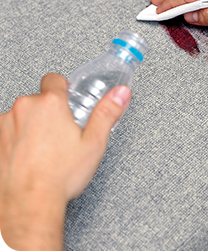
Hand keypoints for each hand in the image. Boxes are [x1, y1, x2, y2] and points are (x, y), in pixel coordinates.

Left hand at [0, 74, 130, 250]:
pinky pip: (6, 133)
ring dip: (30, 127)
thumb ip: (107, 112)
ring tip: (43, 151)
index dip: (63, 89)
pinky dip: (14, 142)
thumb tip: (121, 93)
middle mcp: (23, 108)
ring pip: (21, 117)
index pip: (54, 79)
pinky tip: (27, 158)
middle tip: (61, 135)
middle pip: (37, 100)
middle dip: (48, 114)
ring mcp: (4, 124)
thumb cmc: (59, 176)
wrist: (29, 203)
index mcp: (50, 104)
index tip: (67, 103)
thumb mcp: (94, 143)